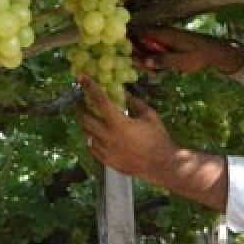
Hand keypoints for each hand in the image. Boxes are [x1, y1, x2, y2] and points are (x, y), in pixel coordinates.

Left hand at [75, 75, 230, 210]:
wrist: (162, 165)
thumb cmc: (158, 138)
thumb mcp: (149, 116)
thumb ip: (135, 103)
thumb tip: (124, 94)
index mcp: (118, 123)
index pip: (99, 100)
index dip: (89, 87)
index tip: (81, 77)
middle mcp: (107, 137)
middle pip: (85, 119)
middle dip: (80, 109)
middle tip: (81, 103)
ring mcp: (105, 151)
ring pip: (86, 135)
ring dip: (86, 125)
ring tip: (90, 119)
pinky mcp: (106, 162)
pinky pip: (92, 148)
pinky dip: (92, 140)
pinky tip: (97, 137)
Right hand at [129, 28, 243, 75]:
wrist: (215, 52)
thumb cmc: (199, 55)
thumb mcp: (181, 61)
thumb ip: (162, 60)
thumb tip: (144, 61)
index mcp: (163, 34)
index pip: (139, 34)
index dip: (132, 46)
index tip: (133, 60)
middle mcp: (162, 34)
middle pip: (141, 42)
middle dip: (139, 57)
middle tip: (147, 72)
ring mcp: (165, 39)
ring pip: (148, 48)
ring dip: (148, 60)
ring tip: (154, 74)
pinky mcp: (169, 44)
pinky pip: (156, 50)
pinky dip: (155, 60)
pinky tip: (158, 72)